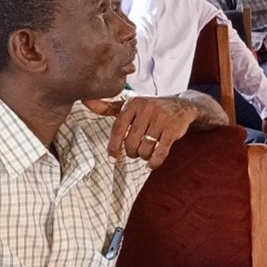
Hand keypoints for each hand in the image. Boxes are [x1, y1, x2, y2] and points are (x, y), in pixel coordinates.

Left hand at [82, 96, 198, 167]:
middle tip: (135, 152)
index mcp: (133, 103)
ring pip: (145, 149)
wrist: (182, 105)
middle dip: (131, 152)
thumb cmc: (151, 108)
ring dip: (143, 156)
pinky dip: (154, 162)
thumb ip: (108, 107)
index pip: (117, 129)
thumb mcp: (131, 105)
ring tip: (145, 153)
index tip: (113, 158)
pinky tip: (151, 164)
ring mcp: (161, 119)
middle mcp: (147, 109)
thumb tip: (85, 102)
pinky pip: (160, 152)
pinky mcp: (173, 129)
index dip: (113, 146)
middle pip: (131, 142)